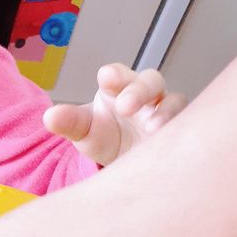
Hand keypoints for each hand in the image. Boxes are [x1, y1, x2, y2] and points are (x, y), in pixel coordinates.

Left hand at [44, 63, 185, 165]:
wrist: (121, 162)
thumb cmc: (104, 136)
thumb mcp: (83, 132)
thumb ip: (69, 122)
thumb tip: (49, 117)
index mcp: (118, 88)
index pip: (118, 75)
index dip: (115, 75)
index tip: (106, 78)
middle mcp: (146, 95)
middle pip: (150, 81)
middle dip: (139, 91)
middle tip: (125, 107)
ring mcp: (165, 112)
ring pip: (175, 101)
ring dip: (166, 112)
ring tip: (153, 128)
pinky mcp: (179, 131)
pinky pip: (187, 125)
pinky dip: (182, 131)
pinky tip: (172, 143)